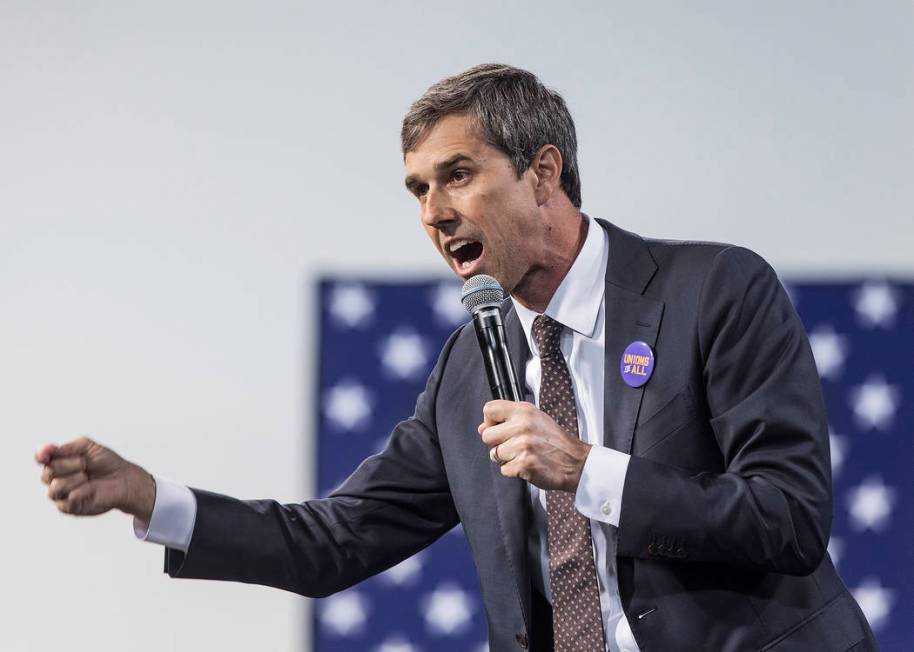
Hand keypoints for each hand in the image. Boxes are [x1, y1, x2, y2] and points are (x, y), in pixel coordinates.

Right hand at [35, 436, 155, 524]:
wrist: (123, 479)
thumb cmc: (106, 463)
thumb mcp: (89, 447)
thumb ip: (67, 447)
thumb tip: (46, 450)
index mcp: (59, 461)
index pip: (42, 458)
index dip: (42, 455)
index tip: (46, 454)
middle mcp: (57, 478)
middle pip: (47, 472)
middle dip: (68, 465)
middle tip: (84, 463)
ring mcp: (62, 494)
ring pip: (54, 488)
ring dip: (74, 479)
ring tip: (87, 477)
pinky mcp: (70, 507)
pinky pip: (66, 501)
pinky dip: (80, 492)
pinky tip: (90, 488)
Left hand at [478, 400, 590, 491]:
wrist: (576, 462)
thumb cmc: (555, 441)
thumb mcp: (535, 420)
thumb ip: (508, 420)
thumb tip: (481, 429)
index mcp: (524, 411)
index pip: (489, 409)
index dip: (490, 422)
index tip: (499, 429)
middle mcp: (522, 425)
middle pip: (487, 436)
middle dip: (497, 444)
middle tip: (515, 446)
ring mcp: (523, 445)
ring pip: (494, 455)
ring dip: (507, 459)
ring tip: (525, 455)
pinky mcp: (524, 464)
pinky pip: (504, 470)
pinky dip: (514, 471)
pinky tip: (528, 465)